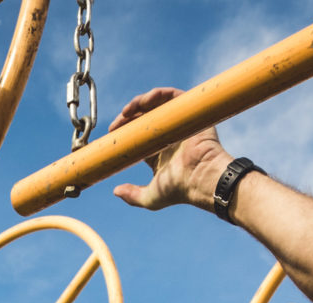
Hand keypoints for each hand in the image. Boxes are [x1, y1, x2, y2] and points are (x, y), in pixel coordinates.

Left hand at [109, 88, 228, 212]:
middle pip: (143, 118)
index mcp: (158, 152)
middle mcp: (168, 135)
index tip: (112, 134)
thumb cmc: (180, 189)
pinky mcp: (188, 112)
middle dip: (127, 117)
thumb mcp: (151, 197)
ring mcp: (178, 123)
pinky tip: (142, 103)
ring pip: (155, 105)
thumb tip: (116, 191)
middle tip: (116, 125)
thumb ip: (133, 196)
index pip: (138, 134)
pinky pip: (171, 96)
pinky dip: (156, 95)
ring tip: (126, 112)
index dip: (123, 131)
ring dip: (138, 104)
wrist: (201, 179)